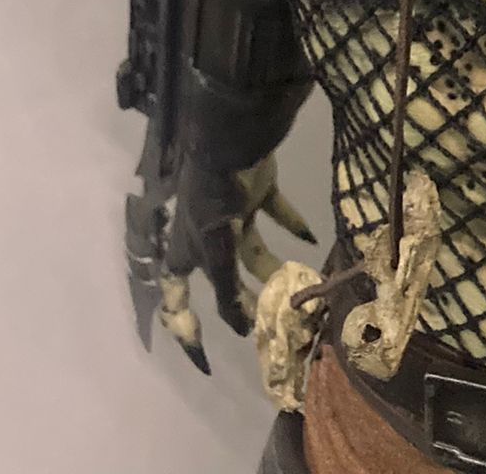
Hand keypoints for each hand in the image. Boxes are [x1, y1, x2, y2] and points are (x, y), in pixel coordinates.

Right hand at [158, 153, 315, 372]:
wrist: (231, 135)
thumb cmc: (214, 193)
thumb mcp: (214, 246)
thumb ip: (224, 287)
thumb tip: (238, 326)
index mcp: (185, 248)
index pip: (175, 295)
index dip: (183, 323)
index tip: (202, 350)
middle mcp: (206, 233)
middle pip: (222, 276)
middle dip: (242, 299)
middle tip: (266, 318)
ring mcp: (232, 210)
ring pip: (252, 250)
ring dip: (272, 268)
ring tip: (296, 286)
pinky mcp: (257, 188)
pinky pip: (276, 213)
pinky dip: (293, 225)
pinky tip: (311, 238)